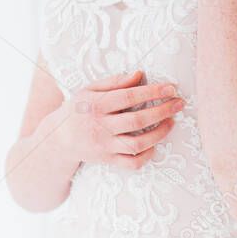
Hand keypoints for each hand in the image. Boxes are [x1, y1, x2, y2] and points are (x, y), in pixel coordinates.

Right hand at [59, 69, 184, 170]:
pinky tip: (155, 145)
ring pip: (137, 144)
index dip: (152, 91)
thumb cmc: (78, 109)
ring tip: (171, 122)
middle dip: (162, 111)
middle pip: (137, 120)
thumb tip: (140, 74)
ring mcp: (105, 146)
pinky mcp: (107, 161)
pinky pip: (131, 163)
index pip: (129, 96)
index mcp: (97, 105)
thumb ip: (115, 82)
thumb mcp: (90, 89)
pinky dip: (146, 156)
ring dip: (159, 133)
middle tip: (179, 103)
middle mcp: (101, 127)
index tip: (171, 87)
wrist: (57, 140)